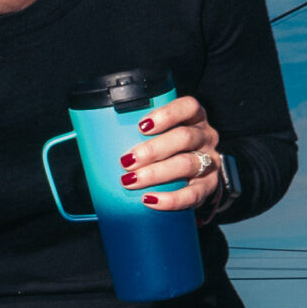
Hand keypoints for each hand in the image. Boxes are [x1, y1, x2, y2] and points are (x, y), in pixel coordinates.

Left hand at [114, 96, 224, 215]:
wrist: (197, 177)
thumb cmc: (170, 150)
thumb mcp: (164, 134)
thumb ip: (141, 133)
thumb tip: (96, 138)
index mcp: (194, 118)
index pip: (188, 107)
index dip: (167, 114)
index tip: (141, 126)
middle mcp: (206, 137)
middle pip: (184, 137)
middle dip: (153, 149)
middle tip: (126, 161)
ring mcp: (210, 162)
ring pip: (187, 164)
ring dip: (156, 173)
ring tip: (131, 181)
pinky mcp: (210, 186)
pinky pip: (193, 195)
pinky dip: (171, 199)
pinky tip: (150, 200)